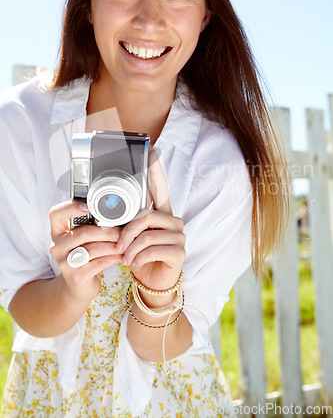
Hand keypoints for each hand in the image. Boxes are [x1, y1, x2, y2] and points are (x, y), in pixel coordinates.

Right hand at [49, 199, 121, 304]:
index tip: (89, 206)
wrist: (78, 287)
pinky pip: (100, 262)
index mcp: (57, 233)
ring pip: (94, 248)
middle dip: (108, 230)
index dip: (71, 207)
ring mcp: (65, 262)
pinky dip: (114, 257)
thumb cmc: (84, 257)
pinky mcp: (76, 276)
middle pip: (84, 232)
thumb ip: (89, 226)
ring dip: (113, 244)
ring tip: (125, 243)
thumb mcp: (82, 240)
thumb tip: (114, 211)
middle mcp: (57, 247)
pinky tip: (122, 255)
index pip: (56, 214)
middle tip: (123, 230)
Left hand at [117, 150, 185, 291]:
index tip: (152, 152)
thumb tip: (107, 209)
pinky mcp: (179, 252)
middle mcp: (173, 221)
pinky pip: (152, 250)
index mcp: (161, 213)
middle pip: (146, 215)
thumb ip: (127, 221)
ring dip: (131, 248)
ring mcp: (179, 236)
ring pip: (147, 234)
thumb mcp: (131, 237)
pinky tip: (135, 263)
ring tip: (125, 257)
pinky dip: (138, 258)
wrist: (152, 284)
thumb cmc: (140, 257)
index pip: (160, 188)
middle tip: (118, 244)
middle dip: (127, 231)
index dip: (156, 171)